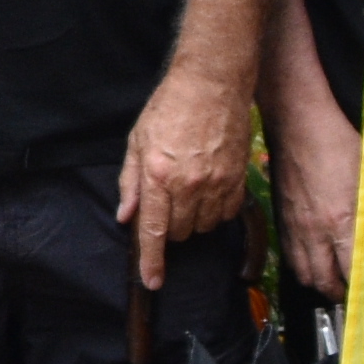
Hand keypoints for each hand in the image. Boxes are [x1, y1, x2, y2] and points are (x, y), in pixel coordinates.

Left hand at [111, 71, 249, 288]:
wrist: (212, 82)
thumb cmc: (170, 106)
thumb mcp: (137, 140)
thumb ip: (130, 182)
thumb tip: (125, 216)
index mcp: (157, 175)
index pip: (153, 231)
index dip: (152, 262)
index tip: (153, 281)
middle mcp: (188, 184)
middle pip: (179, 233)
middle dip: (168, 229)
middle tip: (165, 205)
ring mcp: (216, 183)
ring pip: (203, 227)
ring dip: (191, 221)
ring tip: (187, 194)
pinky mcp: (237, 178)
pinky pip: (226, 214)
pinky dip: (215, 213)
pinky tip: (207, 194)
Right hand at [272, 85, 361, 300]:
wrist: (298, 122)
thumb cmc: (336, 141)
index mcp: (340, 219)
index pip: (351, 271)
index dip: (362, 289)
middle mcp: (314, 229)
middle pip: (322, 281)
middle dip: (339, 293)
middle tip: (355, 294)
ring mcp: (294, 225)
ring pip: (302, 272)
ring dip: (319, 282)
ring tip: (334, 281)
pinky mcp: (282, 217)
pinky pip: (289, 255)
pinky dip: (303, 265)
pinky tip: (315, 260)